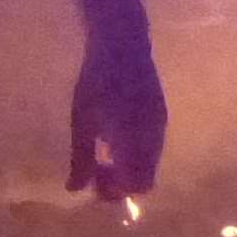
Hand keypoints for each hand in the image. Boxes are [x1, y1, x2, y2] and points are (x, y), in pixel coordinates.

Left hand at [67, 29, 168, 199]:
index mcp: (133, 142)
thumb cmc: (96, 81)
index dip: (114, 192)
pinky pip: (153, 149)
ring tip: (104, 153)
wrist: (124, 44)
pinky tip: (116, 139)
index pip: (133, 185)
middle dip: (122, 184)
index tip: (93, 184)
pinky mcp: (161, 117)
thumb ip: (81, 158)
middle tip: (98, 172)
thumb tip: (75, 189)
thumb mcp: (82, 121)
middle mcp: (153, 140)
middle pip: (145, 181)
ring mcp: (160, 128)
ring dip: (129, 170)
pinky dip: (136, 155)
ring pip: (150, 166)